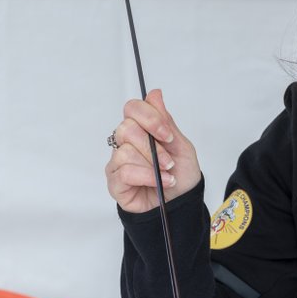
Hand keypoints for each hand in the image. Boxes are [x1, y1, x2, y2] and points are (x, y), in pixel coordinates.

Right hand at [105, 89, 201, 212]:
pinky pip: (124, 172)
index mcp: (141, 129)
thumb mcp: (181, 146)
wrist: (181, 202)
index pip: (133, 108)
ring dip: (152, 165)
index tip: (167, 135)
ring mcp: (118, 162)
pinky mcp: (115, 182)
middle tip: (169, 161)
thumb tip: (155, 94)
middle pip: (126, 128)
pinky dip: (146, 177)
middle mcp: (125, 143)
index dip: (150, 118)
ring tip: (167, 175)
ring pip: (125, 151)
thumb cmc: (180, 174)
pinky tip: (160, 183)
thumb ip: (167, 122)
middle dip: (153, 146)